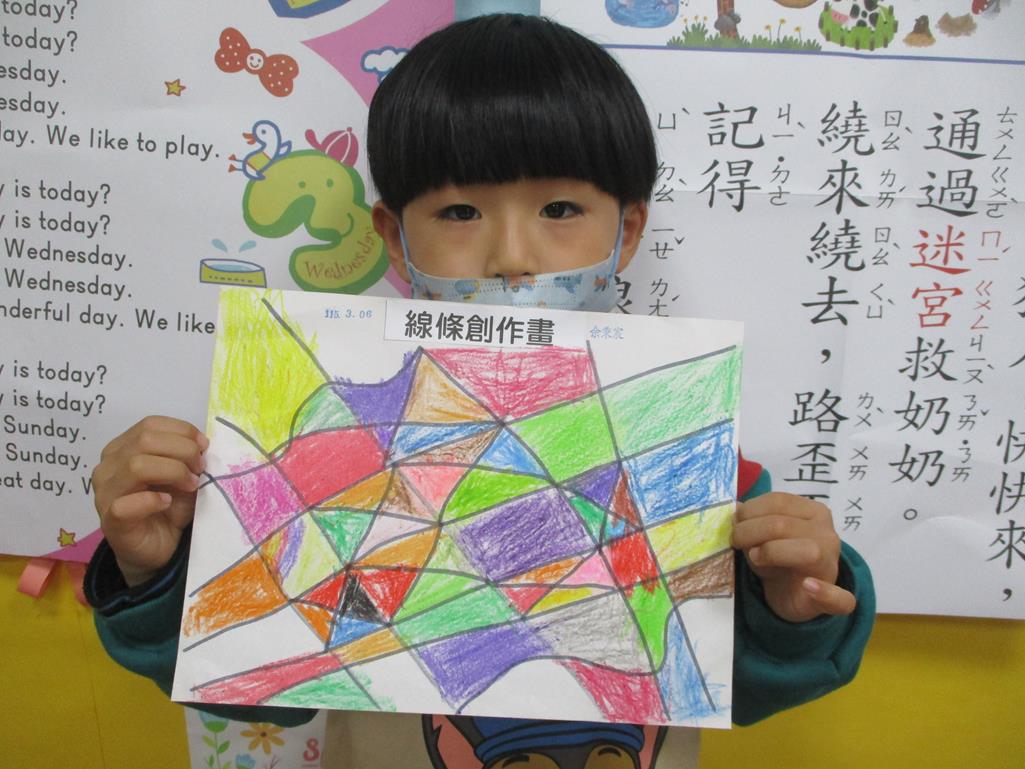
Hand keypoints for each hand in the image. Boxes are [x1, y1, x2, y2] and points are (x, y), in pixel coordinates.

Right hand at [92, 416, 207, 586]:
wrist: (159, 546)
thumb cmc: (169, 505)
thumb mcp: (183, 474)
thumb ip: (187, 455)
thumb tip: (200, 443)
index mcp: (123, 448)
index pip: (149, 424)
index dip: (181, 431)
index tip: (204, 446)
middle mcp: (108, 466)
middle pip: (144, 441)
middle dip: (182, 451)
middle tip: (199, 469)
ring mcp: (104, 493)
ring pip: (136, 466)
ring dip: (173, 472)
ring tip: (190, 485)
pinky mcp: (109, 520)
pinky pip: (126, 503)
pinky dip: (153, 500)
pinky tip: (166, 503)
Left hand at [731, 491, 855, 622]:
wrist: (792, 595)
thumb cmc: (777, 558)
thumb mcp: (761, 535)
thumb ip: (751, 520)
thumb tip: (737, 508)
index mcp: (813, 512)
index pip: (779, 502)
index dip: (750, 511)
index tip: (734, 523)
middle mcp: (827, 534)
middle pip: (783, 525)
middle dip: (750, 531)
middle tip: (736, 541)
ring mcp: (833, 565)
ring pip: (809, 551)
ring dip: (772, 552)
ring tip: (755, 557)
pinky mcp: (834, 598)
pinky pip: (840, 597)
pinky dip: (825, 592)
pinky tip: (808, 586)